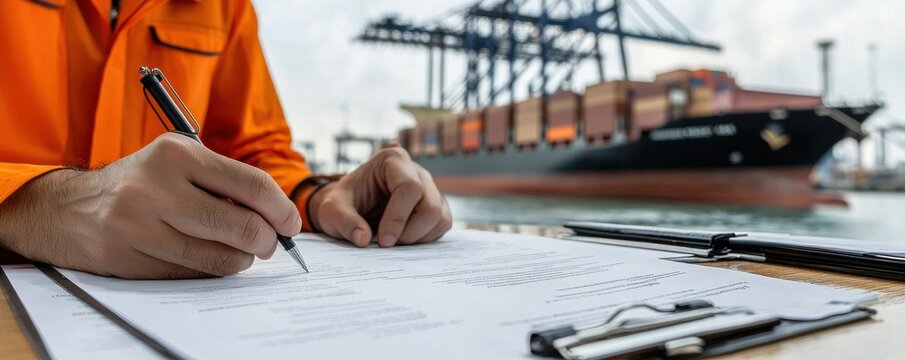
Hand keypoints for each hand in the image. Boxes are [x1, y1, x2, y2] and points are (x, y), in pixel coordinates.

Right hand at [0, 133, 300, 278]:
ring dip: (242, 260)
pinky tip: (207, 258)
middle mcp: (157, 186)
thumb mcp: (177, 161)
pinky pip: (192, 273)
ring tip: (240, 252)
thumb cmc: (140, 182)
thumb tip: (277, 214)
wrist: (69, 207)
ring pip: (220, 257)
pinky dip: (211, 271)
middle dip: (267, 241)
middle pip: (242, 226)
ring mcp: (140, 224)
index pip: (251, 184)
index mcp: (178, 154)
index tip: (291, 224)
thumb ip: (224, 181)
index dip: (281, 209)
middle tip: (270, 244)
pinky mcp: (129, 257)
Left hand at [308, 146, 451, 246]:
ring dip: (417, 238)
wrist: (349, 208)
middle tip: (386, 244)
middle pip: (430, 206)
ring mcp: (430, 189)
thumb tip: (363, 239)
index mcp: (393, 160)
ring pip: (439, 218)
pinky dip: (424, 239)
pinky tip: (402, 239)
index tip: (383, 241)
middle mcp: (417, 171)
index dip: (398, 217)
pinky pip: (441, 226)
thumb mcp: (331, 210)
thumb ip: (343, 221)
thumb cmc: (342, 203)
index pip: (410, 188)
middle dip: (409, 232)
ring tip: (392, 240)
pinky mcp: (436, 207)